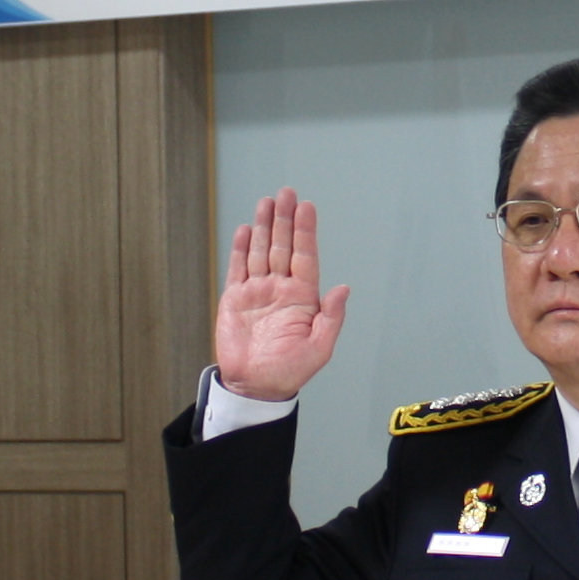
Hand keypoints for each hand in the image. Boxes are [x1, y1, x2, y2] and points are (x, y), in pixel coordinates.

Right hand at [212, 189, 350, 402]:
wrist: (255, 387)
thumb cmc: (289, 371)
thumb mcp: (319, 349)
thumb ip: (330, 318)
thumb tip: (343, 288)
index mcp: (302, 298)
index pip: (306, 256)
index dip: (306, 231)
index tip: (307, 207)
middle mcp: (281, 289)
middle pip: (283, 246)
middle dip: (285, 220)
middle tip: (287, 193)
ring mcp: (257, 292)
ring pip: (261, 252)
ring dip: (265, 227)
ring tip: (267, 202)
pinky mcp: (235, 300)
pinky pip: (238, 268)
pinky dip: (242, 248)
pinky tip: (247, 229)